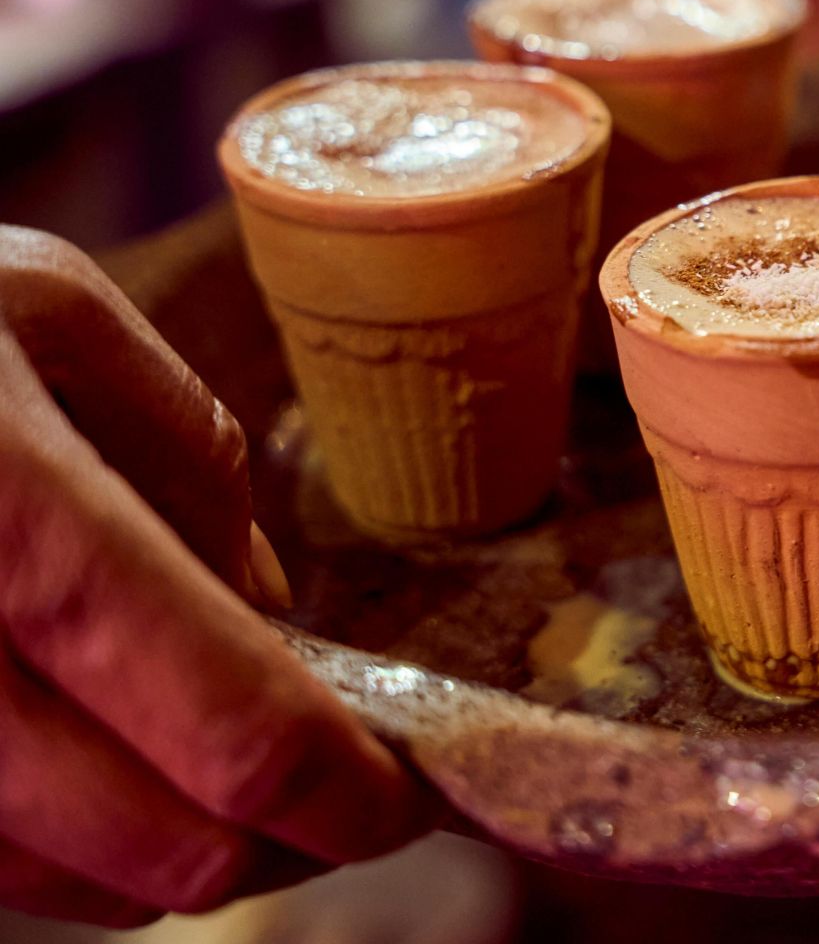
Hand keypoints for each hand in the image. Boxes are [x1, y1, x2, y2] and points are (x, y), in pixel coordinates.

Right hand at [0, 228, 432, 926]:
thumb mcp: (31, 307)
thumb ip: (178, 452)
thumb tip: (270, 606)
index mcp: (2, 511)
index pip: (225, 722)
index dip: (341, 790)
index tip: (405, 794)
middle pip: (152, 847)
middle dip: (278, 846)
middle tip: (338, 803)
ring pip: (45, 889)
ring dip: (162, 868)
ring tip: (219, 789)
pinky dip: (43, 858)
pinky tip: (84, 779)